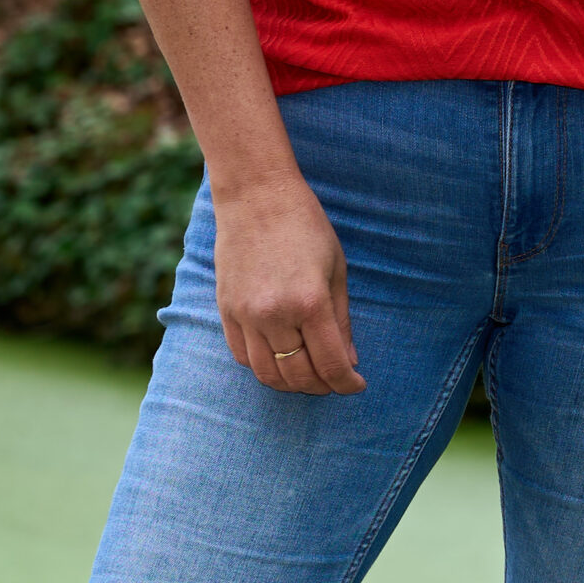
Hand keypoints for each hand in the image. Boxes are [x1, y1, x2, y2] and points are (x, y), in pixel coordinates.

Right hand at [213, 171, 362, 394]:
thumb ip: (342, 320)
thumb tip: (350, 360)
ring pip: (267, 374)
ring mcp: (245, 315)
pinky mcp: (226, 310)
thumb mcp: (336, 270)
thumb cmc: (305, 226)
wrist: (256, 196)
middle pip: (298, 375)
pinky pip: (243, 356)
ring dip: (291, 383)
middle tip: (335, 381)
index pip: (331, 364)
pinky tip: (280, 358)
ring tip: (308, 374)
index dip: (347, 383)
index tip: (357, 385)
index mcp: (310, 302)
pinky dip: (264, 366)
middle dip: (322, 386)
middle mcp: (275, 314)